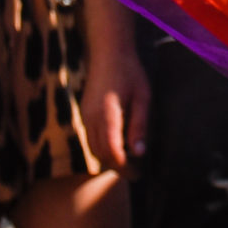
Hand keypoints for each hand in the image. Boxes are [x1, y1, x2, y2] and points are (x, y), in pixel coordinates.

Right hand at [80, 31, 150, 170]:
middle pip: (101, 153)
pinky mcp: (85, 114)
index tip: (137, 173)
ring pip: (93, 148)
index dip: (123, 166)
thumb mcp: (143, 97)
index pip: (111, 150)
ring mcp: (85, 115)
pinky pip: (91, 139)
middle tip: (135, 174)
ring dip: (109, 160)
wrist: (108, 53)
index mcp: (107, 114)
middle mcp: (91, 117)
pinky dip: (102, 149)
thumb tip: (139, 152)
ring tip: (128, 165)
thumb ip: (140, 125)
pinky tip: (117, 150)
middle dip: (117, 167)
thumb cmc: (130, 72)